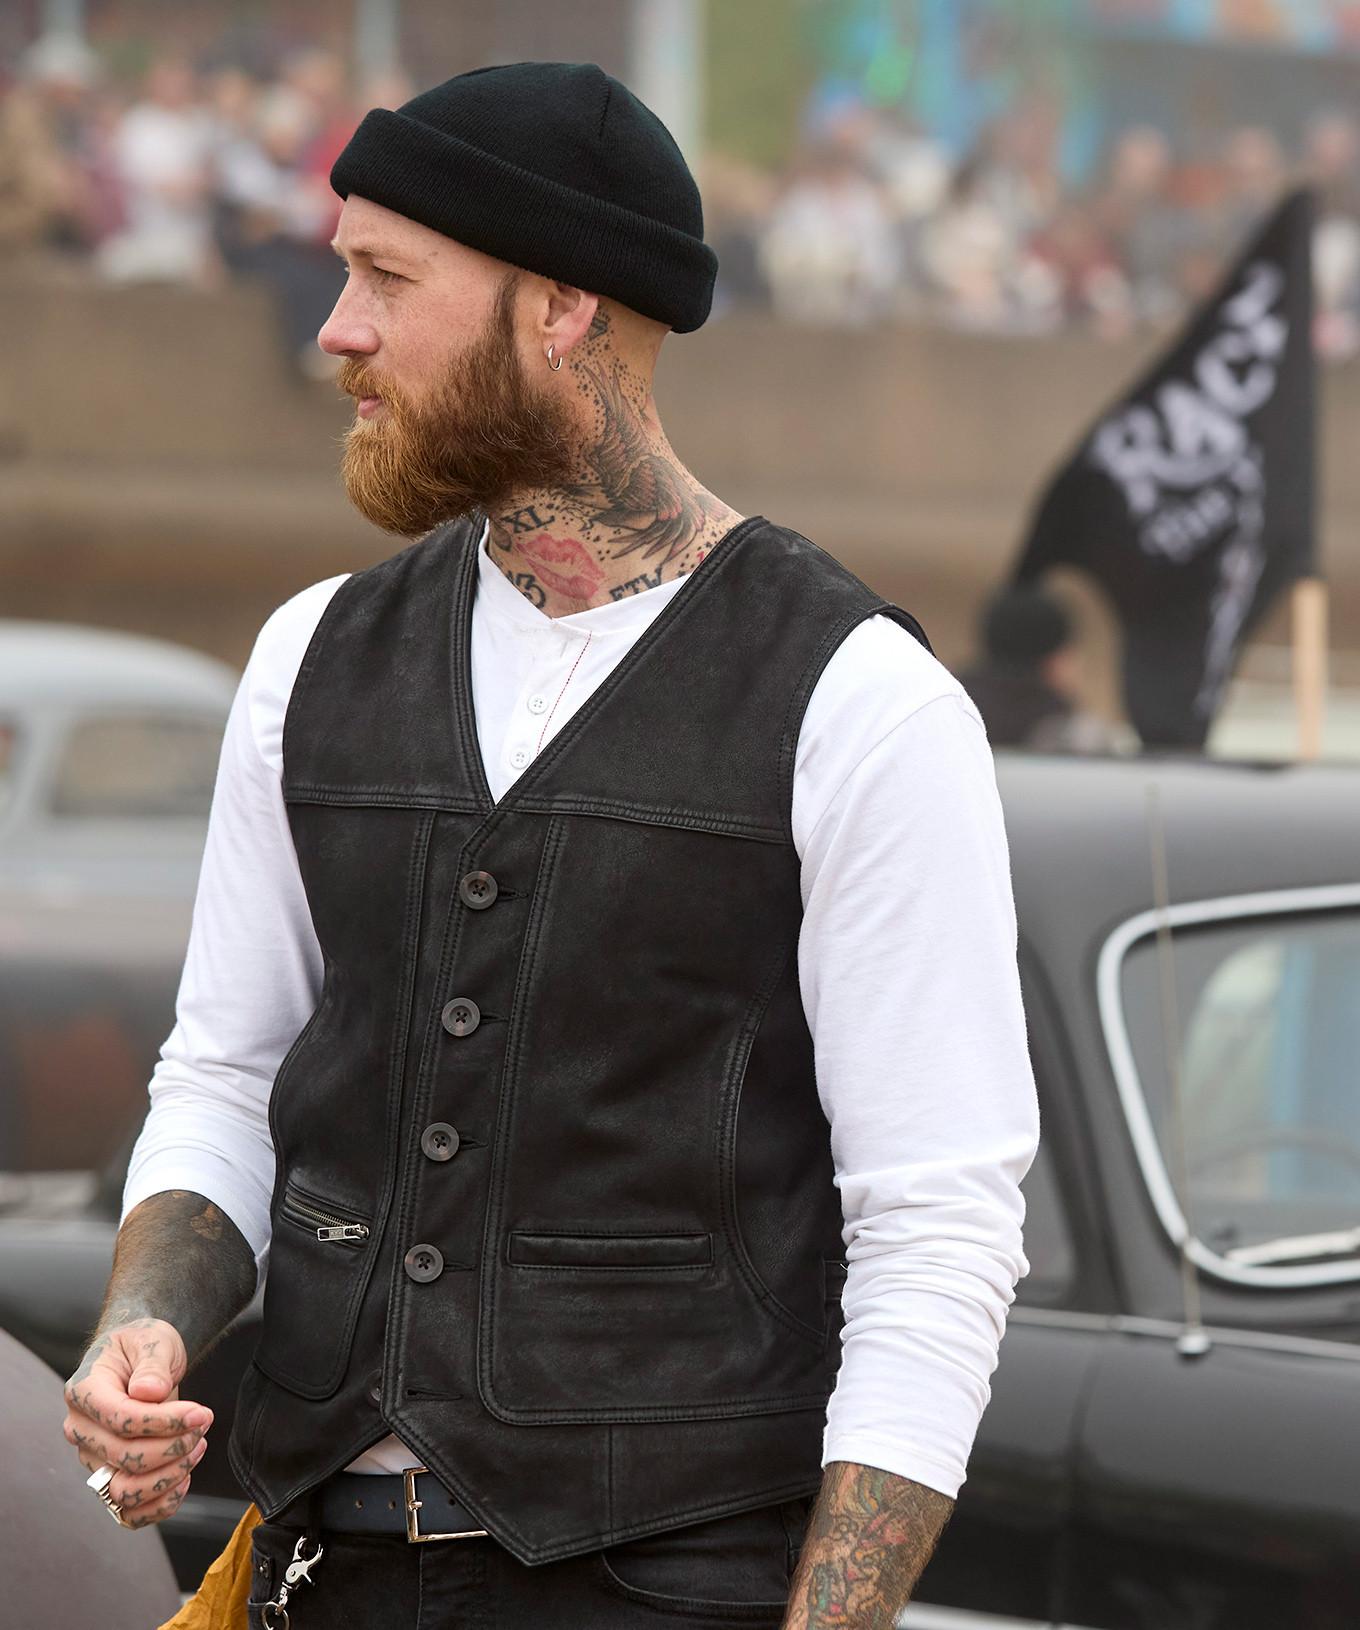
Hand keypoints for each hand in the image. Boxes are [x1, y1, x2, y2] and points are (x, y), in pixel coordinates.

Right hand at [62, 1317, 213, 1529]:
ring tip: (197, 1445)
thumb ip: (151, 1363)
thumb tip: (148, 1392)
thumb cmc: (144, 1346)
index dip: (164, 1422)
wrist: (140, 1358)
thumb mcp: (152, 1339)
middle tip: (205, 1421)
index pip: (120, 1419)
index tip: (202, 1412)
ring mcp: (93, 1459)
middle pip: (124, 1457)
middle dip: (173, 1445)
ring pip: (124, 1491)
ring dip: (169, 1476)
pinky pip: (129, 1513)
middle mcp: (81, 1430)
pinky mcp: (110, 1478)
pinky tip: (185, 1478)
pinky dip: (159, 1505)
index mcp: (83, 1392)